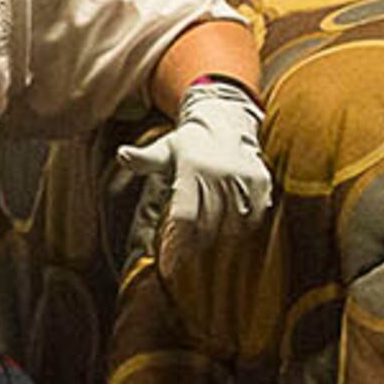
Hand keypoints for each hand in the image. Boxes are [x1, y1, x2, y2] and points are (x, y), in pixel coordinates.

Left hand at [121, 81, 272, 318]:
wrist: (227, 118)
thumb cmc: (188, 143)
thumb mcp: (164, 149)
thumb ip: (144, 159)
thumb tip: (121, 155)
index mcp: (191, 167)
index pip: (184, 217)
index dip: (177, 244)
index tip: (170, 264)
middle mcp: (218, 172)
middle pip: (208, 227)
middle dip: (197, 246)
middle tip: (190, 259)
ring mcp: (242, 177)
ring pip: (233, 226)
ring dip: (221, 241)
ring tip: (211, 249)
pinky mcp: (261, 181)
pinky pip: (254, 217)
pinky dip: (244, 228)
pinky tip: (233, 232)